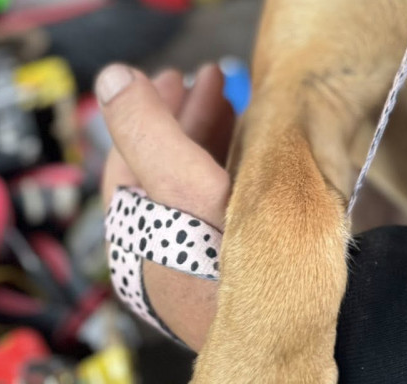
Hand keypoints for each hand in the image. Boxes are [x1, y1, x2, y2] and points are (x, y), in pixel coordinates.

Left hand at [98, 62, 233, 349]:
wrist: (295, 334)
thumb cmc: (239, 269)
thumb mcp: (187, 186)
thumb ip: (149, 130)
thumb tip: (111, 77)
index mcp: (132, 237)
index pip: (126, 157)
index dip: (147, 107)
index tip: (176, 73)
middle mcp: (154, 254)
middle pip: (160, 166)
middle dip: (184, 115)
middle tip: (209, 77)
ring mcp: (191, 264)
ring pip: (191, 184)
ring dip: (209, 135)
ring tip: (234, 101)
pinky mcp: (226, 269)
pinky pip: (216, 206)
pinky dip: (229, 166)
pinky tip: (251, 146)